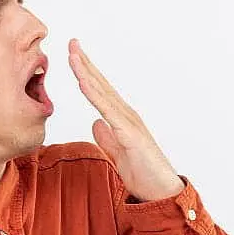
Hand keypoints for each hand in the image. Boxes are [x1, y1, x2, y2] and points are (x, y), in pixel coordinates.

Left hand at [68, 38, 184, 201]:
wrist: (162, 192)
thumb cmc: (144, 174)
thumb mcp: (118, 154)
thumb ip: (107, 138)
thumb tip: (95, 123)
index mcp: (121, 119)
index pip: (100, 91)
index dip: (86, 72)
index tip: (73, 55)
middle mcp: (126, 115)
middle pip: (101, 84)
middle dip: (85, 63)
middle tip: (72, 42)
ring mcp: (129, 123)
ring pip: (103, 93)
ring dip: (87, 73)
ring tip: (74, 55)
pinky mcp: (130, 135)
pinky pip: (108, 111)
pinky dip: (95, 96)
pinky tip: (84, 83)